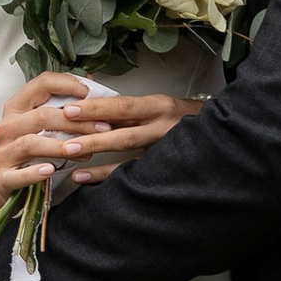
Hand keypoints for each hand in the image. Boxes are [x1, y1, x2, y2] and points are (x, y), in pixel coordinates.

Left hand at [0, 75, 205, 192]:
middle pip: (125, 131)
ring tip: (69, 159)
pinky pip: (131, 174)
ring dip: (97, 157)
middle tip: (63, 137)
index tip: (70, 108)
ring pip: (128, 153)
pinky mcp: (164, 168)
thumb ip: (128, 108)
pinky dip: (107, 176)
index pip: (125, 105)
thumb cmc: (178, 118)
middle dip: (92, 134)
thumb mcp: (156, 106)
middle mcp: (164, 126)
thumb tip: (87, 103)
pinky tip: (83, 178)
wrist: (216, 136)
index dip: (97, 107)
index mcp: (160, 106)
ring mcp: (165, 149)